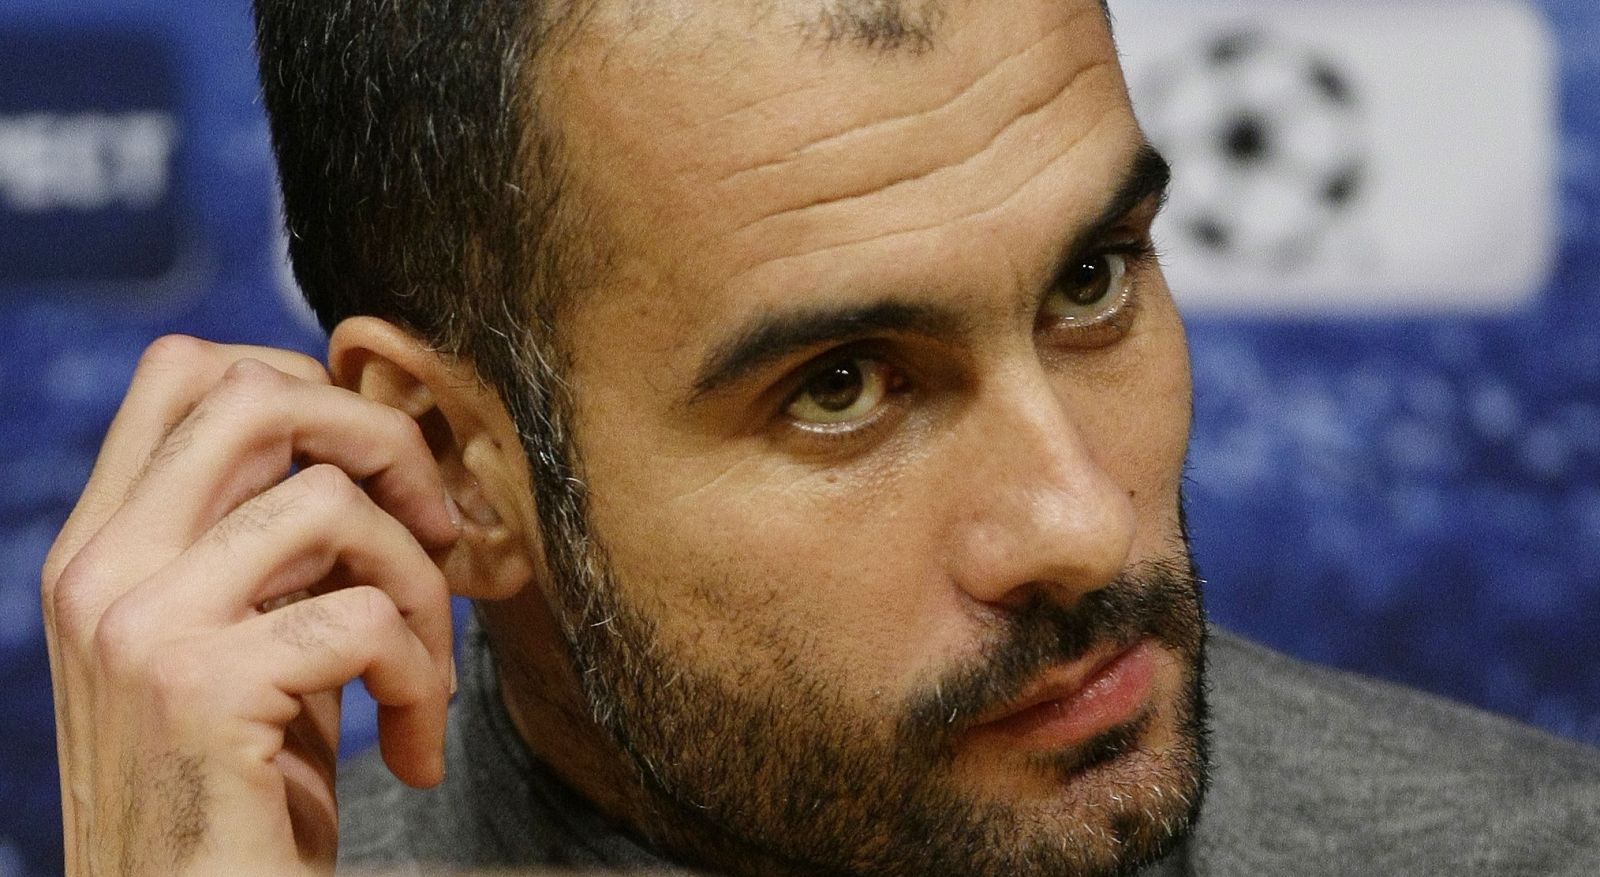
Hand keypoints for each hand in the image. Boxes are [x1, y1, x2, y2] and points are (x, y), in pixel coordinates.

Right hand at [40, 336, 460, 875]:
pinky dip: (421, 679)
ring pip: (332, 504)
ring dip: (419, 588)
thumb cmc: (243, 800)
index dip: (309, 385)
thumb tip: (381, 447)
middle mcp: (101, 571)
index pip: (185, 373)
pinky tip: (411, 748)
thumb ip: (279, 551)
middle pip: (255, 395)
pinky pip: (365, 618)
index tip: (380, 468)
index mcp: (103, 549)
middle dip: (382, 443)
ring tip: (424, 675)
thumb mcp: (249, 648)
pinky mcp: (199, 688)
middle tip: (438, 530)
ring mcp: (139, 625)